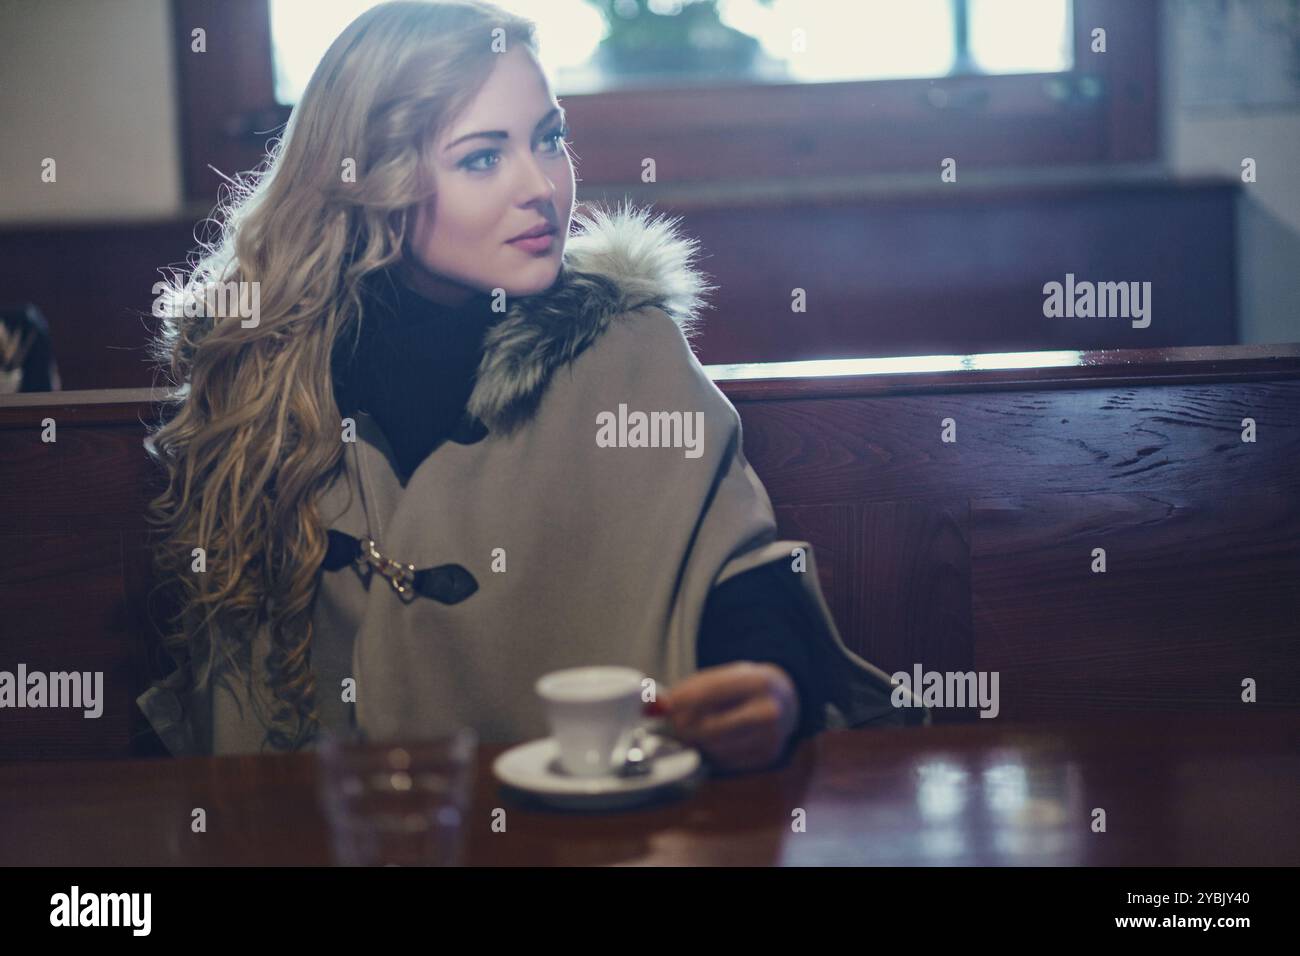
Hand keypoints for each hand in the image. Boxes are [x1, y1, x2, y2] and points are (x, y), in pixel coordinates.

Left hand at [657, 662, 799, 772]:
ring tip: (689, 731)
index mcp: (758, 682)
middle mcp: (768, 712)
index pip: (707, 693)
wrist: (787, 700)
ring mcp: (770, 738)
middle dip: (682, 728)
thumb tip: (660, 706)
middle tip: (670, 724)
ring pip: (713, 748)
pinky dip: (710, 753)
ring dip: (694, 742)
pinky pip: (724, 762)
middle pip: (708, 728)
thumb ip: (693, 688)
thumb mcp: (725, 675)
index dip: (679, 702)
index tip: (662, 707)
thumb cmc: (747, 686)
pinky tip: (709, 742)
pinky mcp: (767, 758)